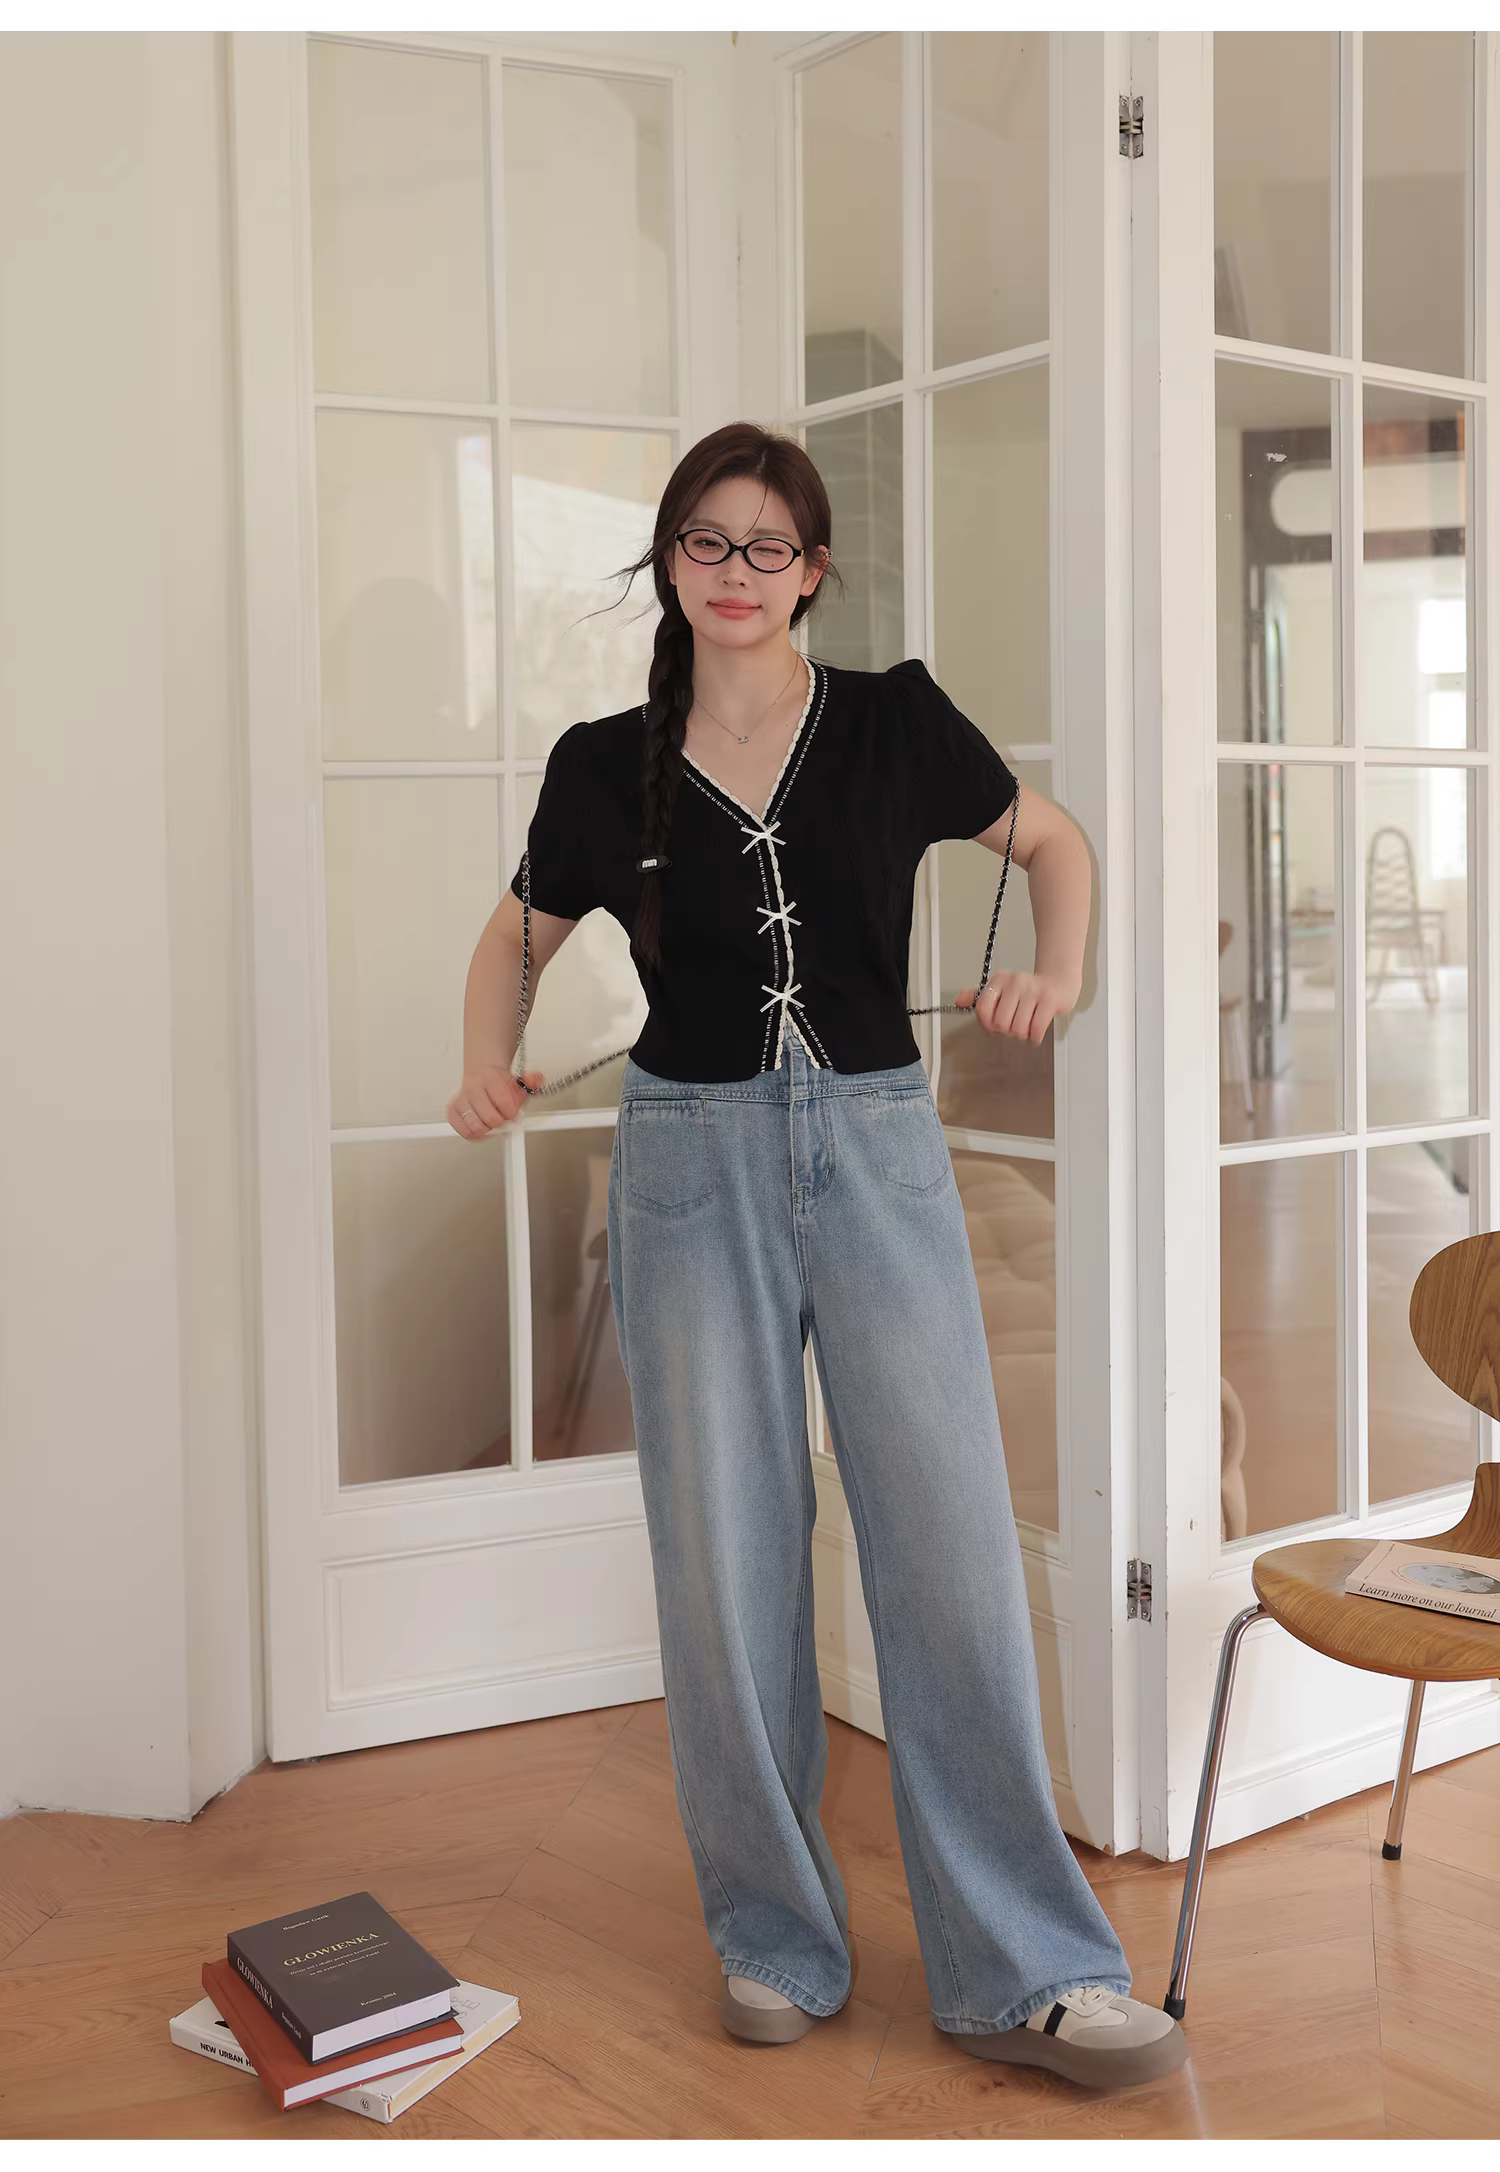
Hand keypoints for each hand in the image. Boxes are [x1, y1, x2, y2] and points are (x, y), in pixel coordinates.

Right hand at [446, 1064, 544, 1138]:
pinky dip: (472, 1133)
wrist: (482, 1073)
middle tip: (504, 1119)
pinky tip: (481, 1127)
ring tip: (493, 1123)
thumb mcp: (518, 1080)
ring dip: (487, 1129)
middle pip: (490, 1117)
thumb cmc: (499, 1082)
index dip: (511, 1112)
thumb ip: (530, 1082)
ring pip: (475, 1126)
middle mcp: (473, 1088)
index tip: (514, 1114)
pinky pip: (461, 1129)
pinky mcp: (452, 1110)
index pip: (502, 1101)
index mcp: (490, 1078)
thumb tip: (536, 1080)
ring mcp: (461, 1099)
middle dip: (501, 1122)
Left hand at [955, 970, 1078, 1044]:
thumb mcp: (1003, 990)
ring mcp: (1034, 990)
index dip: (986, 1024)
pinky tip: (1036, 1031)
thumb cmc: (1029, 991)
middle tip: (1015, 1025)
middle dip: (1007, 1031)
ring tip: (1027, 1025)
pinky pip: (1036, 1029)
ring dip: (1022, 1034)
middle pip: (1000, 1022)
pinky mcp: (1050, 1000)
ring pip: (1018, 1028)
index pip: (983, 1008)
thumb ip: (979, 997)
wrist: (1060, 982)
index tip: (993, 1026)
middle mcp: (1016, 982)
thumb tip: (959, 1002)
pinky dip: (1035, 1037)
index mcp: (1000, 979)